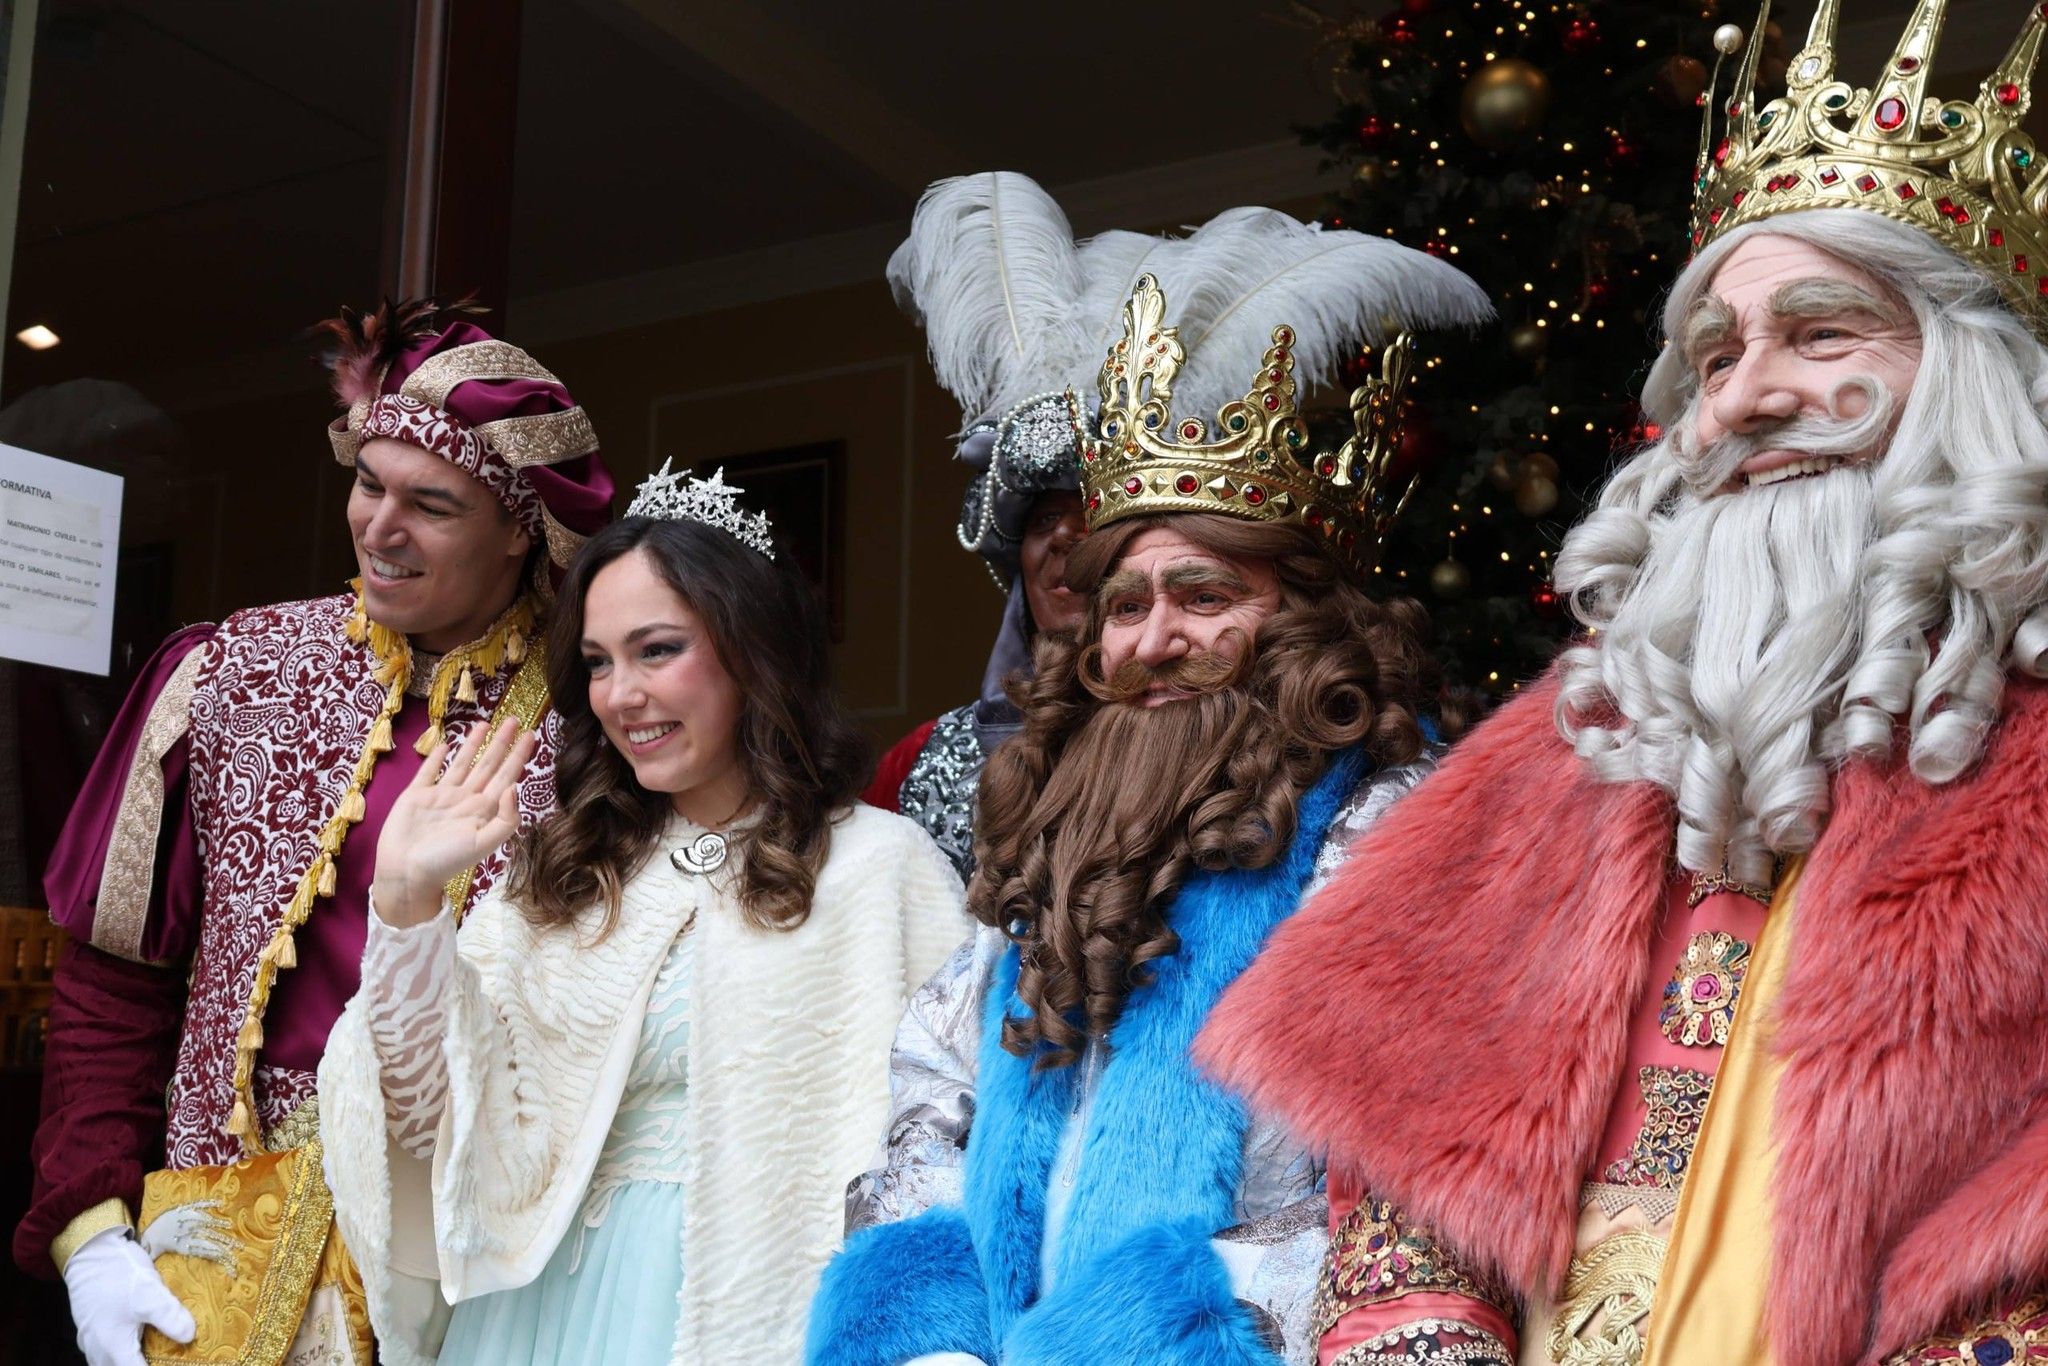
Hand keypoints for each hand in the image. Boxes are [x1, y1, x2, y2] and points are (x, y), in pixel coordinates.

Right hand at [61, 1227, 194, 1365]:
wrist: (90, 1250)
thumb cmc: (118, 1274)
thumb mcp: (150, 1294)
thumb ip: (170, 1318)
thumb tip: (190, 1336)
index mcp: (113, 1347)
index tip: (177, 1363)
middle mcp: (97, 1349)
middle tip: (167, 1357)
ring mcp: (90, 1339)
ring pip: (109, 1362)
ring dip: (129, 1361)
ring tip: (154, 1353)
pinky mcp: (90, 1327)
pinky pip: (104, 1350)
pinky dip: (121, 1352)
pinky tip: (137, 1340)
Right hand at [372, 721, 537, 926]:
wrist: (406, 873)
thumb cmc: (446, 861)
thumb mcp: (484, 843)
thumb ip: (505, 818)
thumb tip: (514, 787)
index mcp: (484, 810)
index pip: (507, 776)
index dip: (519, 756)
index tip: (530, 735)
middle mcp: (466, 799)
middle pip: (488, 764)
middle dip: (501, 743)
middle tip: (514, 719)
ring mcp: (441, 796)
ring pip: (462, 763)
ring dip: (474, 744)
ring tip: (486, 724)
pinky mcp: (416, 795)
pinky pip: (430, 771)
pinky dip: (437, 757)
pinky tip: (446, 744)